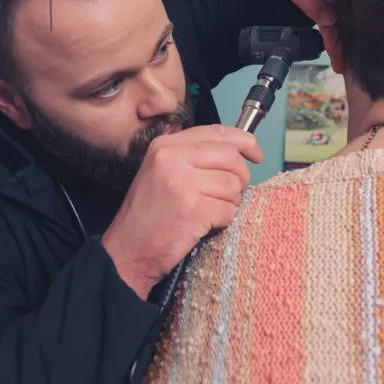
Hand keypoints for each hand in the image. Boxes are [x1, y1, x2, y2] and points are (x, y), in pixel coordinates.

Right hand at [101, 125, 262, 299]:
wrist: (128, 251)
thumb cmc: (148, 215)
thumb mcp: (162, 172)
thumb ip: (193, 156)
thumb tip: (237, 151)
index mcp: (166, 145)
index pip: (217, 131)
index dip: (244, 141)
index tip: (255, 154)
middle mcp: (172, 157)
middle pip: (231, 157)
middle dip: (240, 178)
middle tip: (230, 194)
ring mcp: (183, 182)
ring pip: (234, 185)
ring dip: (230, 203)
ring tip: (209, 212)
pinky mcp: (194, 208)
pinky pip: (229, 210)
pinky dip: (223, 221)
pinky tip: (205, 225)